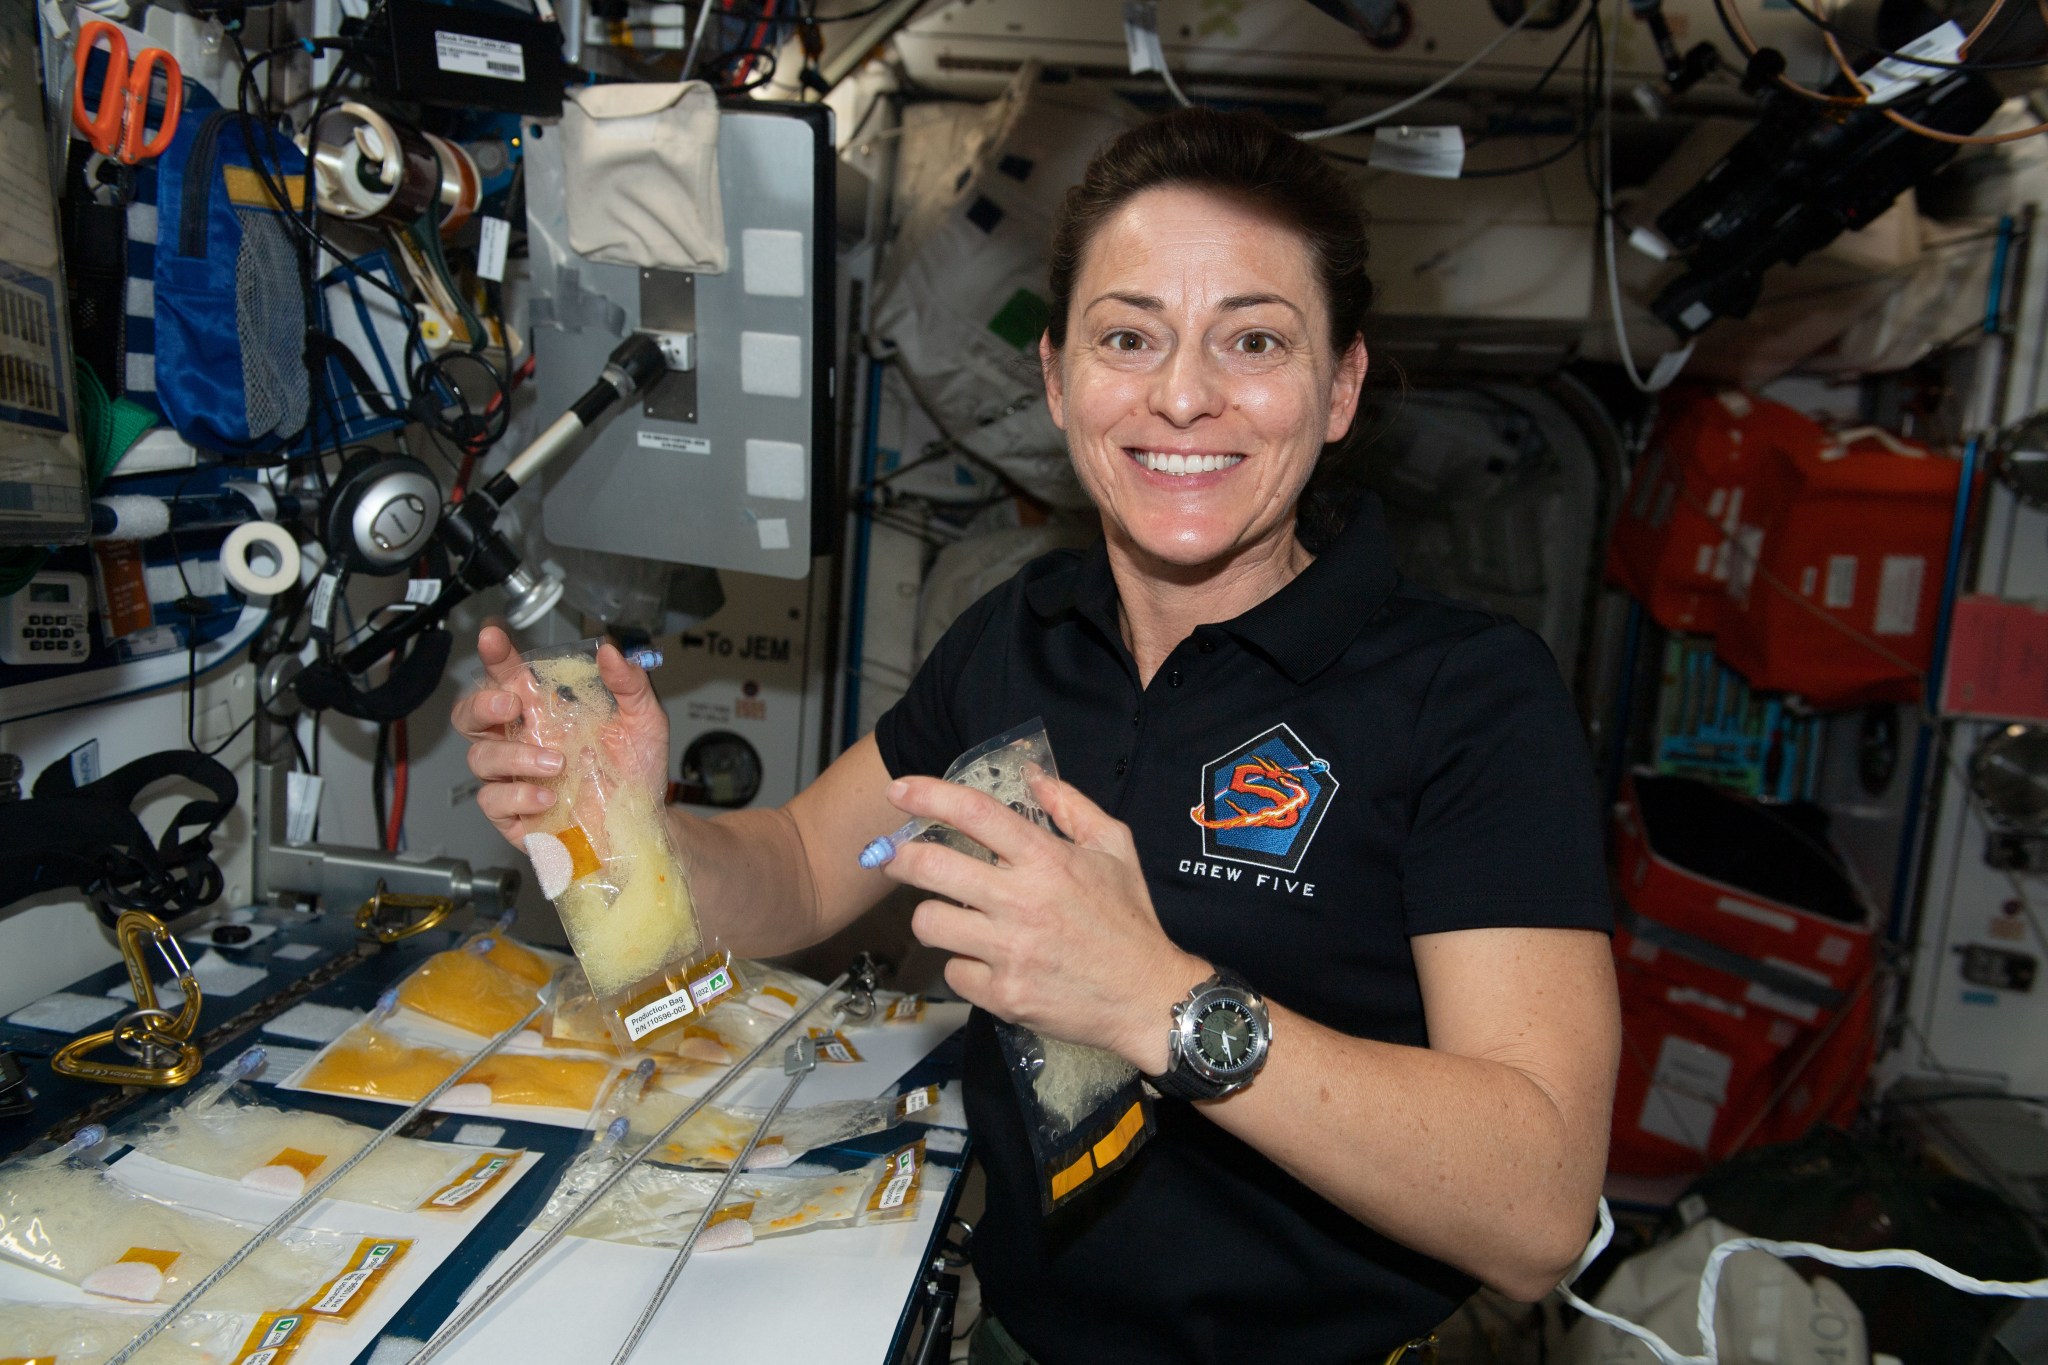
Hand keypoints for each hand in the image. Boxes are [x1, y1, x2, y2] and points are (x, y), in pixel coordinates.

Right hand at [449, 625, 672, 846]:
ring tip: (556, 762)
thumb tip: (612, 653)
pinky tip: (549, 795)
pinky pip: (494, 800)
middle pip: (471, 716)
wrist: (642, 823)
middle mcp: (522, 741)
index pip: (508, 677)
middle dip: (481, 704)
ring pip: (480, 758)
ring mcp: (514, 779)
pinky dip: (519, 795)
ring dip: (515, 756)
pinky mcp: (514, 815)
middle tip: (510, 704)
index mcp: (545, 712)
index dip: (497, 656)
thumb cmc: (635, 772)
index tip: (493, 637)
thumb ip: (630, 684)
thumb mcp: (644, 721)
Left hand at [881, 771, 1207, 1071]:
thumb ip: (1072, 806)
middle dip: (900, 857)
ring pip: (929, 923)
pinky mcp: (1003, 994)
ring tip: (953, 918)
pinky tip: (987, 963)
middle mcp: (1022, 902)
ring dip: (934, 917)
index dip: (929, 796)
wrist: (1147, 998)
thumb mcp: (1114, 849)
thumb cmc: (1130, 921)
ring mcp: (1010, 951)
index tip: (899, 790)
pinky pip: (953, 971)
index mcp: (1047, 860)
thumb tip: (1033, 776)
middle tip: (894, 857)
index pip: (975, 814)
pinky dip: (965, 967)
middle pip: (931, 867)